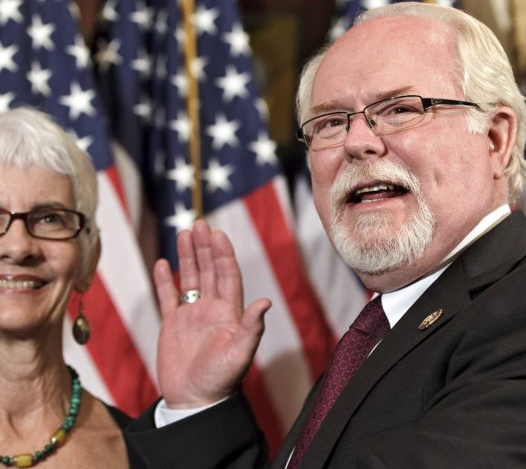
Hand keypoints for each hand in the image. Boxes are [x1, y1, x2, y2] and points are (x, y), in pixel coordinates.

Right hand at [154, 219, 271, 407]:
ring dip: (187, 256)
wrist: (194, 400)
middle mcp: (212, 308)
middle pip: (209, 270)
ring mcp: (192, 315)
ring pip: (189, 278)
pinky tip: (162, 262)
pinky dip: (164, 280)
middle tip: (199, 223)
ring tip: (183, 233)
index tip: (217, 234)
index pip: (227, 275)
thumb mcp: (239, 353)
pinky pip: (168, 297)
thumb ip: (251, 327)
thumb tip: (265, 302)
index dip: (223, 255)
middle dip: (205, 247)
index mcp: (230, 312)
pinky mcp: (172, 325)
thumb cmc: (221, 379)